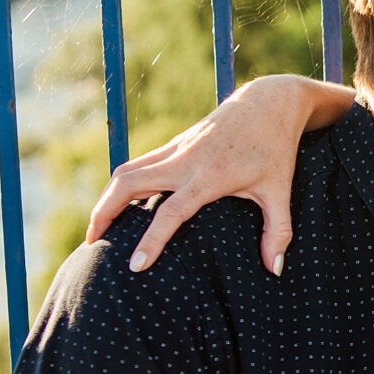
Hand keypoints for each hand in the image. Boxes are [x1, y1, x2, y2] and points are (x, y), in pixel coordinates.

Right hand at [86, 74, 342, 273]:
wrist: (269, 102)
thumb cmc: (276, 149)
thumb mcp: (280, 191)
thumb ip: (277, 232)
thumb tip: (276, 271)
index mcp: (209, 176)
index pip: (170, 212)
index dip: (151, 240)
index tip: (135, 266)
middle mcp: (184, 160)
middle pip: (127, 184)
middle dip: (104, 214)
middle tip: (93, 244)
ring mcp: (175, 149)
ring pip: (125, 171)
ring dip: (106, 198)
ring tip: (98, 229)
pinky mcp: (173, 143)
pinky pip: (137, 164)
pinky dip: (121, 185)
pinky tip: (119, 205)